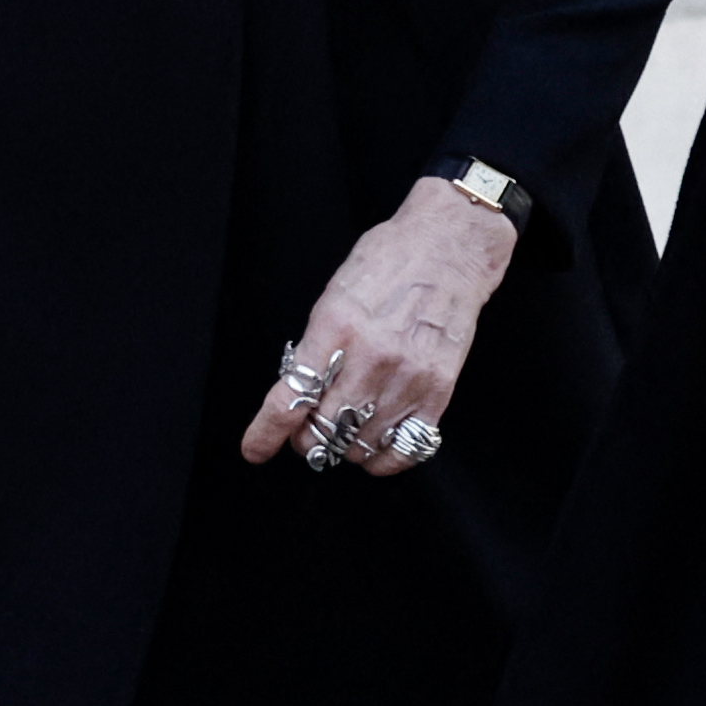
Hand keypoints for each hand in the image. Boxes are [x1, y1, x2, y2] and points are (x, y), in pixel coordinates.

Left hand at [241, 176, 517, 479]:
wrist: (451, 246)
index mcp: (336, 326)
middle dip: (306, 440)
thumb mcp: (335, 293)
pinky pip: (404, 449)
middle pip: (323, 430)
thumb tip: (298, 393)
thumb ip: (317, 345)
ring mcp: (407, 378)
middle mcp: (371, 357)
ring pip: (360, 445)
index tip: (255, 449)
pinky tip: (374, 446)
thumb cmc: (390, 260)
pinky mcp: (438, 391)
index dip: (267, 432)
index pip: (292, 397)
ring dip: (344, 447)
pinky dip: (382, 459)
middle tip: (307, 431)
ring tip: (345, 429)